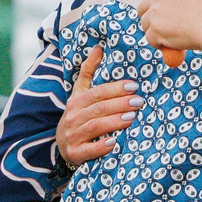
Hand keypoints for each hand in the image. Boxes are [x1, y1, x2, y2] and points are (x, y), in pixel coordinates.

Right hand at [59, 46, 139, 166]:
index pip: (97, 92)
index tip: (134, 86)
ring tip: (132, 118)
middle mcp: (72, 117)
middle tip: (139, 102)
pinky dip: (101, 146)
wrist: (62, 145)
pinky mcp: (75, 153)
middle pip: (98, 108)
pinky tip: (114, 143)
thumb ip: (89, 71)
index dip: (115, 89)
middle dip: (120, 104)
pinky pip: (89, 150)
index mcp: (76, 101)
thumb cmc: (78, 115)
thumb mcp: (80, 93)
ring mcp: (73, 136)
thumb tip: (98, 48)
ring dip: (114, 122)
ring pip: (95, 126)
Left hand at [131, 0, 201, 63]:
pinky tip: (176, 42)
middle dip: (149, 18)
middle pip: (140, 8)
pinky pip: (150, 39)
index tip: (148, 6)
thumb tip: (154, 9)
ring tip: (176, 34)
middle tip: (164, 26)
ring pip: (145, 25)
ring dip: (156, 32)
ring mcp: (155, 12)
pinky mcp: (156, 29)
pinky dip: (160, 44)